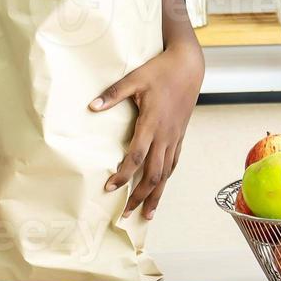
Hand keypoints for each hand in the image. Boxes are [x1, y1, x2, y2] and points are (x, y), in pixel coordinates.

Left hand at [89, 43, 203, 219]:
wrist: (188, 66)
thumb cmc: (160, 70)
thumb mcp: (134, 78)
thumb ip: (113, 94)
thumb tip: (91, 107)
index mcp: (151, 123)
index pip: (136, 157)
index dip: (123, 175)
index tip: (109, 188)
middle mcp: (165, 135)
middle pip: (153, 174)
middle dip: (140, 196)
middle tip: (126, 214)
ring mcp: (175, 137)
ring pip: (166, 173)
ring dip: (156, 195)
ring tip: (147, 214)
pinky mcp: (180, 134)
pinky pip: (174, 162)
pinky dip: (166, 178)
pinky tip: (161, 186)